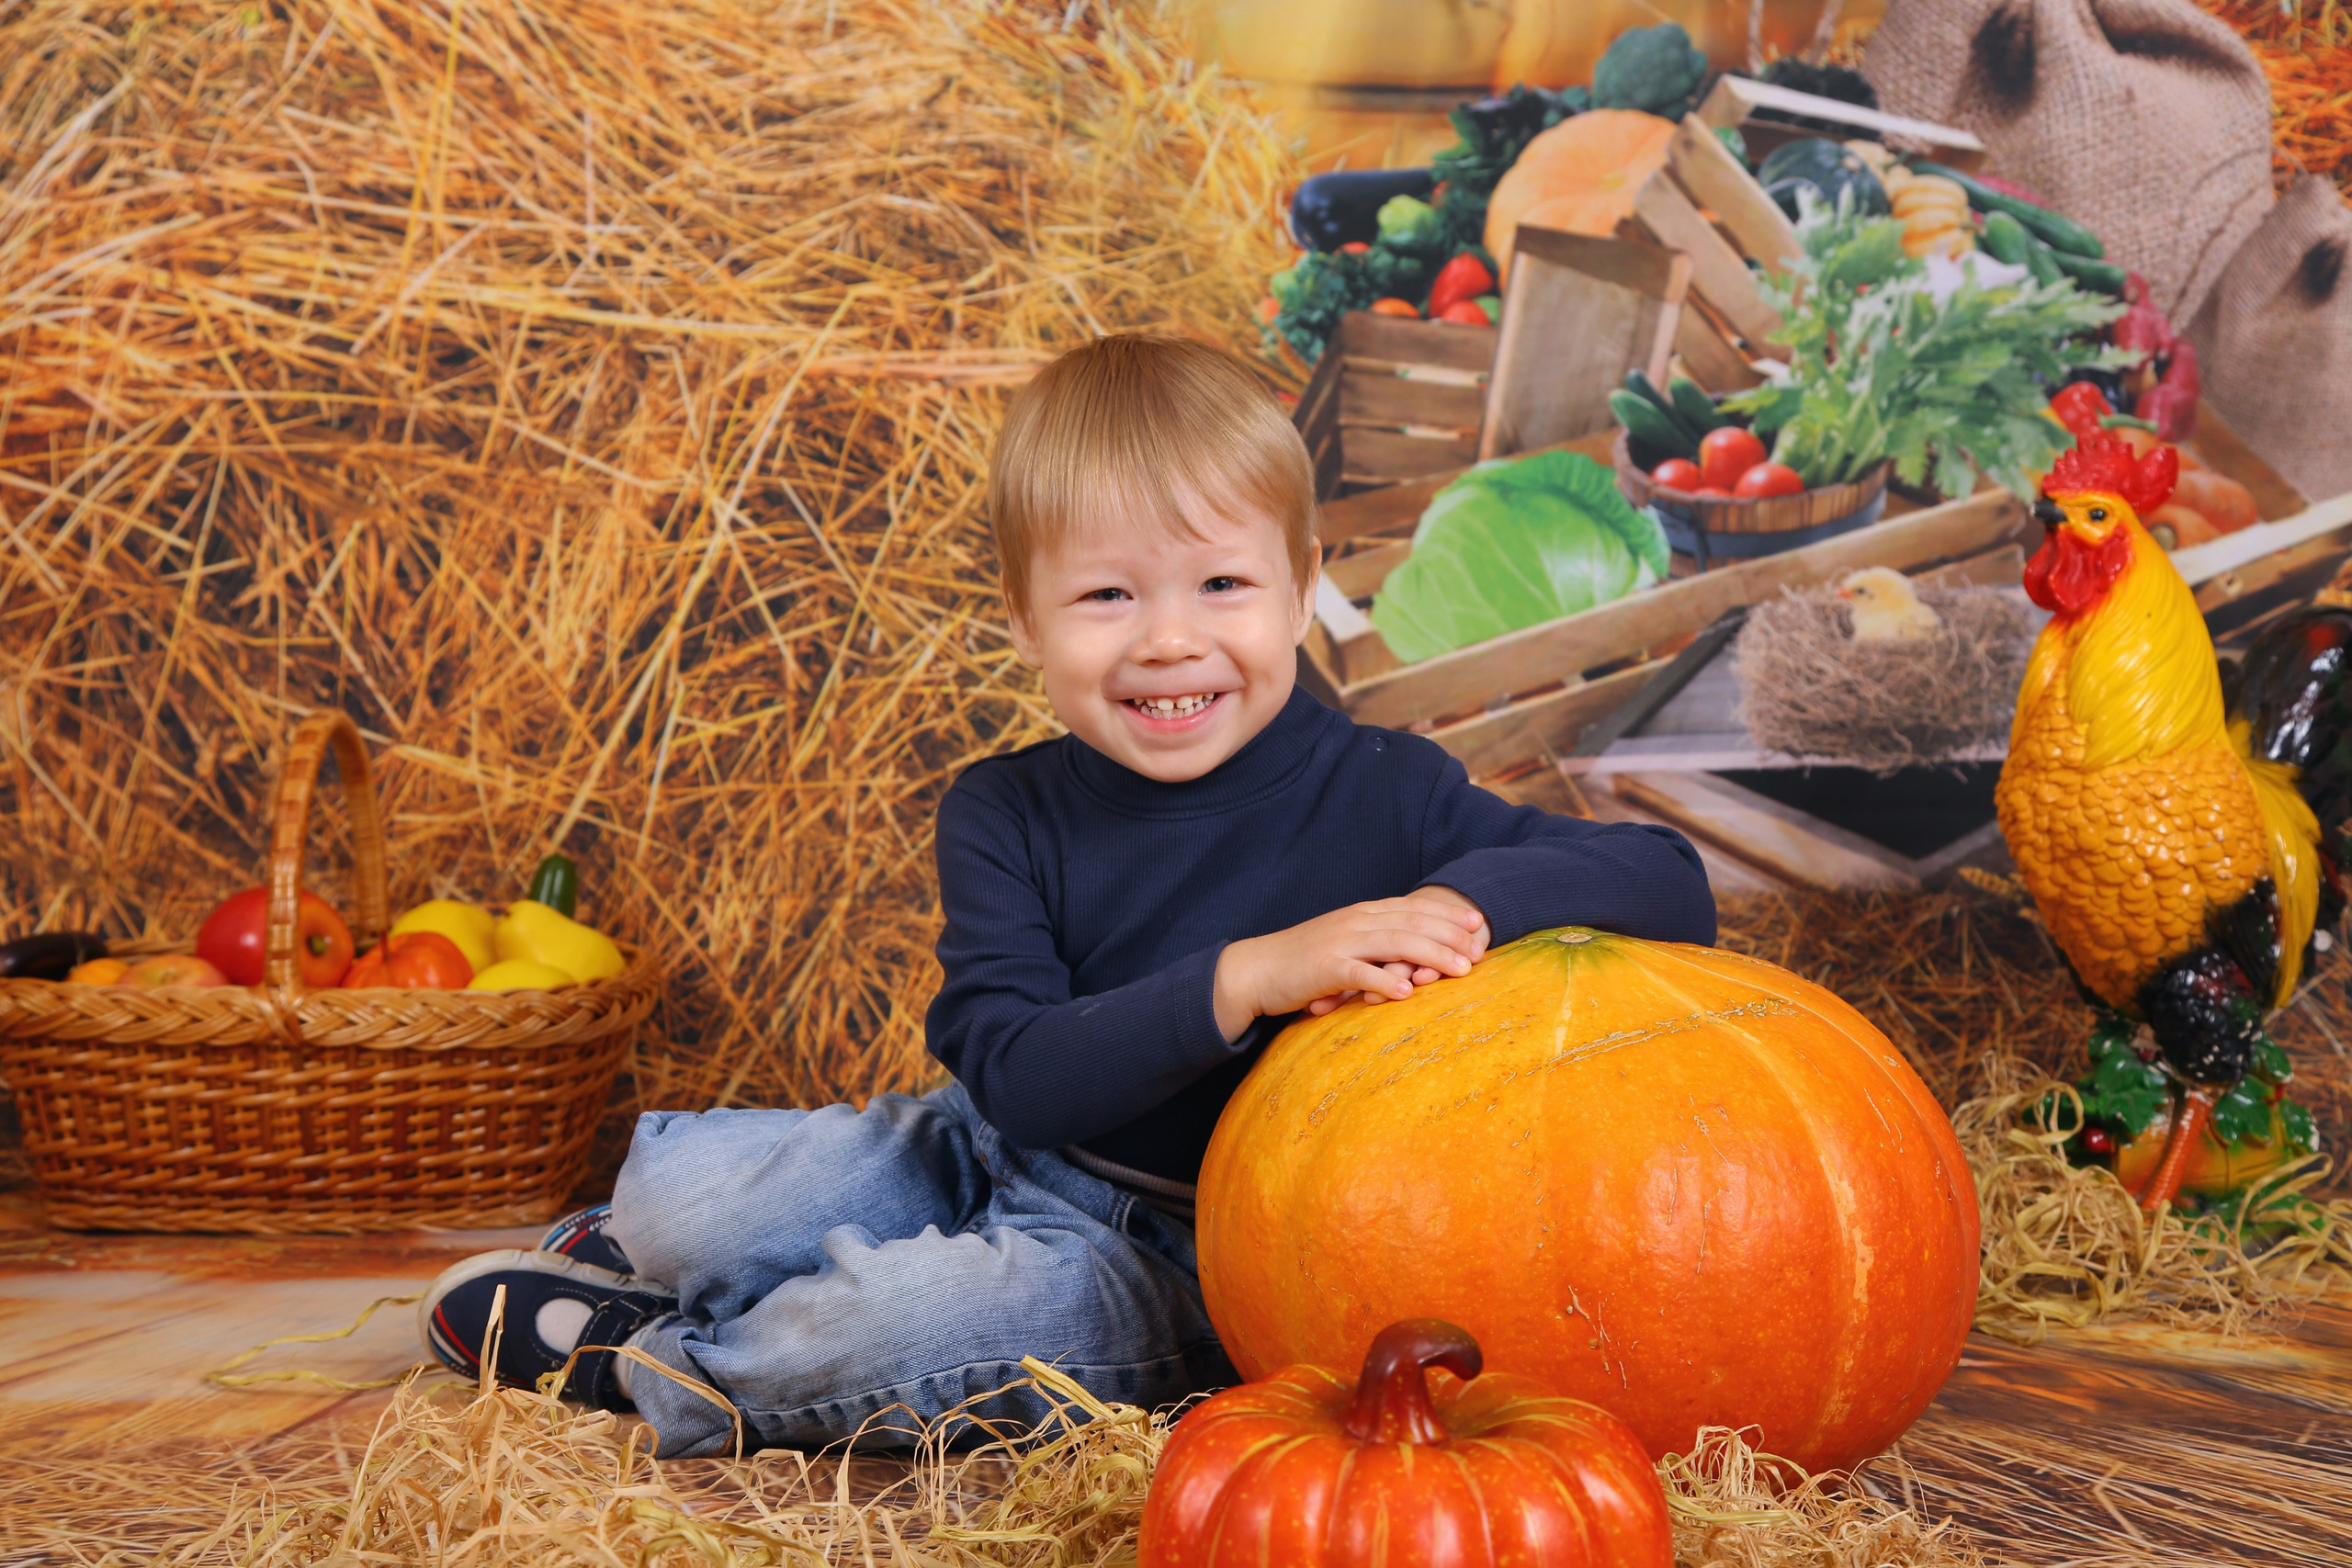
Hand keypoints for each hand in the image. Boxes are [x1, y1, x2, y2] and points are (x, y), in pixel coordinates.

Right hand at [1212, 891, 1488, 1040]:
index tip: (1478, 924)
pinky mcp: (1325, 968)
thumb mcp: (1345, 942)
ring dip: (1432, 956)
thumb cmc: (1304, 961)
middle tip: (1480, 951)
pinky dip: (1385, 980)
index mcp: (1363, 913)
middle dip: (1451, 935)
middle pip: (1413, 923)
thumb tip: (1413, 953)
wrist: (1257, 970)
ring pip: (1396, 943)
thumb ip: (1376, 942)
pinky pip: (1360, 973)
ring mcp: (1340, 942)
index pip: (1413, 908)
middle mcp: (1356, 921)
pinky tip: (1408, 992)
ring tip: (1461, 970)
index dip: (1448, 914)